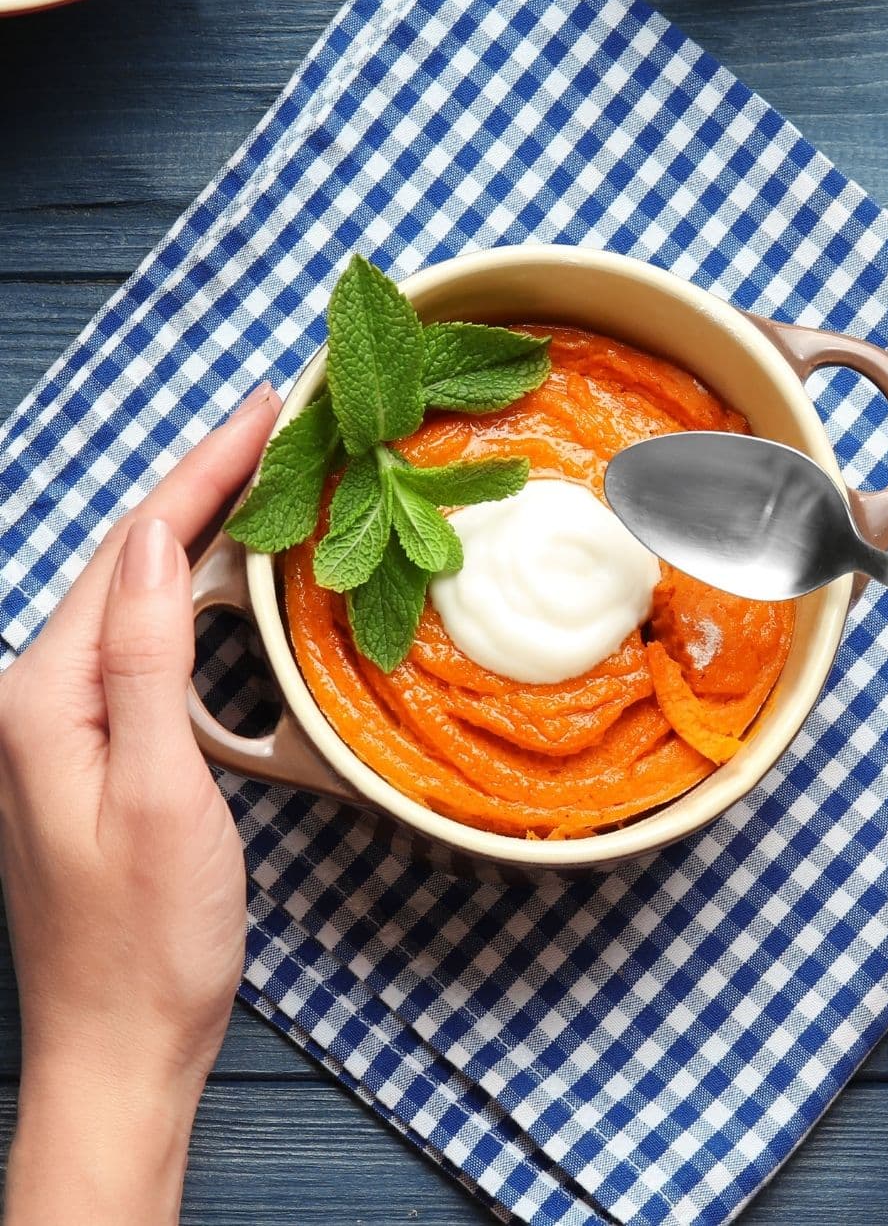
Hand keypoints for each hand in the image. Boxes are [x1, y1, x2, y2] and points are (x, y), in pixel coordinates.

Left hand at [0, 384, 277, 1224]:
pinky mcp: (94, 750)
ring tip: (262, 476)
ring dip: (200, 532)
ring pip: (137, 598)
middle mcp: (40, 697)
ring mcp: (63, 724)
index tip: (264, 411)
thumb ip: (144, 660)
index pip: (132, 549)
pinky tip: (230, 580)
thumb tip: (150, 540)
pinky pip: (145, 645)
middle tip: (276, 426)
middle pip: (128, 561)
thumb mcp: (158, 792)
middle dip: (203, 485)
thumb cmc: (145, 940)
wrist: (119, 1048)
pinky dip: (193, 597)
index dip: (202, 472)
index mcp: (45, 695)